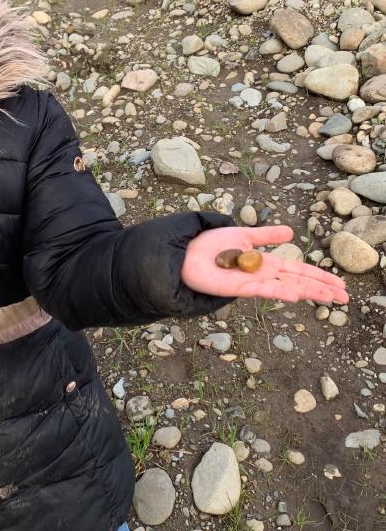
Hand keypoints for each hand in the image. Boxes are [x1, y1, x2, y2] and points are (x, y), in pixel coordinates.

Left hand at [180, 225, 349, 304]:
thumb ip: (266, 235)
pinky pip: (261, 290)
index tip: (339, 285)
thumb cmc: (210, 246)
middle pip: (297, 281)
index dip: (318, 276)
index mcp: (265, 263)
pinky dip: (278, 291)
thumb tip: (291, 232)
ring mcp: (251, 282)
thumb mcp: (243, 235)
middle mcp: (262, 275)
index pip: (298, 270)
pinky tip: (294, 294)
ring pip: (285, 288)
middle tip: (345, 297)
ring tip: (330, 297)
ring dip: (307, 291)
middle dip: (321, 288)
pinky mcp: (236, 288)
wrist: (185, 253)